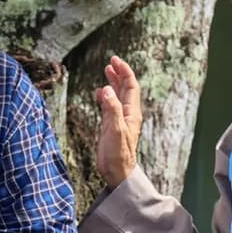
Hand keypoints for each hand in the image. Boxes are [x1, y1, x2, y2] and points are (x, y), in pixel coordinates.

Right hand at [93, 55, 141, 187]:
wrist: (117, 172)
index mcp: (132, 113)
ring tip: (106, 71)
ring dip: (113, 82)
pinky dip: (105, 96)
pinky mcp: (111, 126)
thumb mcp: (115, 130)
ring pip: (117, 95)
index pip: (130, 86)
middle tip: (111, 62)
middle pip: (125, 88)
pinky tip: (99, 93)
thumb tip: (107, 89)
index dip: (124, 71)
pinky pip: (109, 106)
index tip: (114, 60)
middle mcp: (127, 114)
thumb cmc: (118, 154)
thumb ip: (112, 109)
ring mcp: (119, 120)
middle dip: (119, 74)